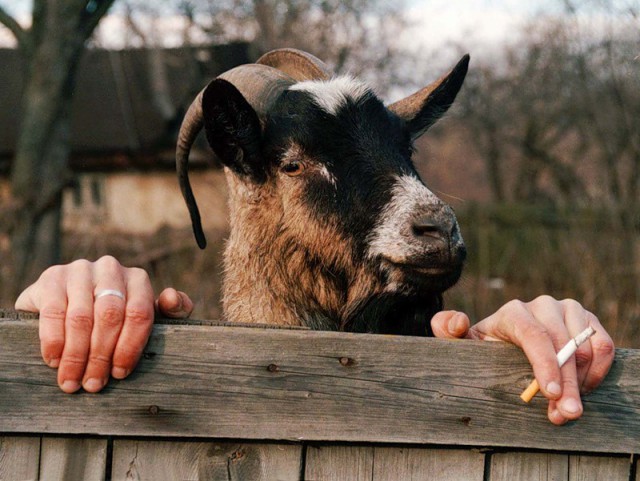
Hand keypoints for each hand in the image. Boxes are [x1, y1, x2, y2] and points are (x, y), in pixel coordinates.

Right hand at [15, 255, 192, 392]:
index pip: (140, 314)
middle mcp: (111, 268)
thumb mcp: (142, 317)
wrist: (64, 303)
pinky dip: (54, 341)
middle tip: (93, 384)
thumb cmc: (114, 318)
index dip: (130, 347)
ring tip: (72, 381)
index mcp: (137, 279)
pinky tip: (54, 361)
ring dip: (76, 355)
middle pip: (110, 316)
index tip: (120, 374)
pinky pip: (54, 313)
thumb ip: (169, 312)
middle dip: (101, 355)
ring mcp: (80, 270)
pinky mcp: (52, 277)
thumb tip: (172, 297)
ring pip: (81, 317)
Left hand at [430, 296, 614, 424]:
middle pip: (562, 345)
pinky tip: (584, 389)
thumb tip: (457, 322)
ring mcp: (567, 310)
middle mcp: (542, 306)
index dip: (545, 363)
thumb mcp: (463, 343)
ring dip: (583, 380)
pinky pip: (603, 344)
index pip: (533, 334)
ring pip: (586, 345)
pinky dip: (599, 369)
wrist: (505, 342)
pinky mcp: (586, 320)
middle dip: (566, 384)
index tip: (550, 393)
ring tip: (571, 407)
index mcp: (512, 312)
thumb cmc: (484, 347)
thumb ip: (448, 330)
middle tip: (566, 414)